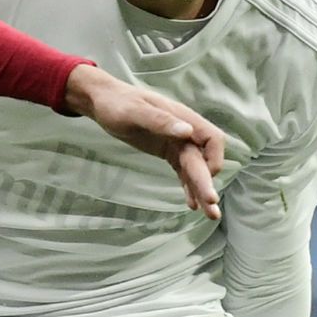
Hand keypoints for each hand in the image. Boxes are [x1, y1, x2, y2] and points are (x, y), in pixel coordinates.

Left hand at [63, 64, 224, 219]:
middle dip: (208, 184)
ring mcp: (177, 142)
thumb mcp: (135, 111)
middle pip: (203, 160)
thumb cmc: (117, 103)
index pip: (212, 139)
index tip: (206, 175)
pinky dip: (188, 186)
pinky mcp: (168, 151)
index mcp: (183, 118)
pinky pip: (183, 171)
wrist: (103, 101)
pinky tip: (191, 204)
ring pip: (195, 169)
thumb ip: (160, 121)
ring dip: (201, 189)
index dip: (214, 158)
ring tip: (209, 214)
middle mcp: (185, 131)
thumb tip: (186, 131)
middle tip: (213, 210)